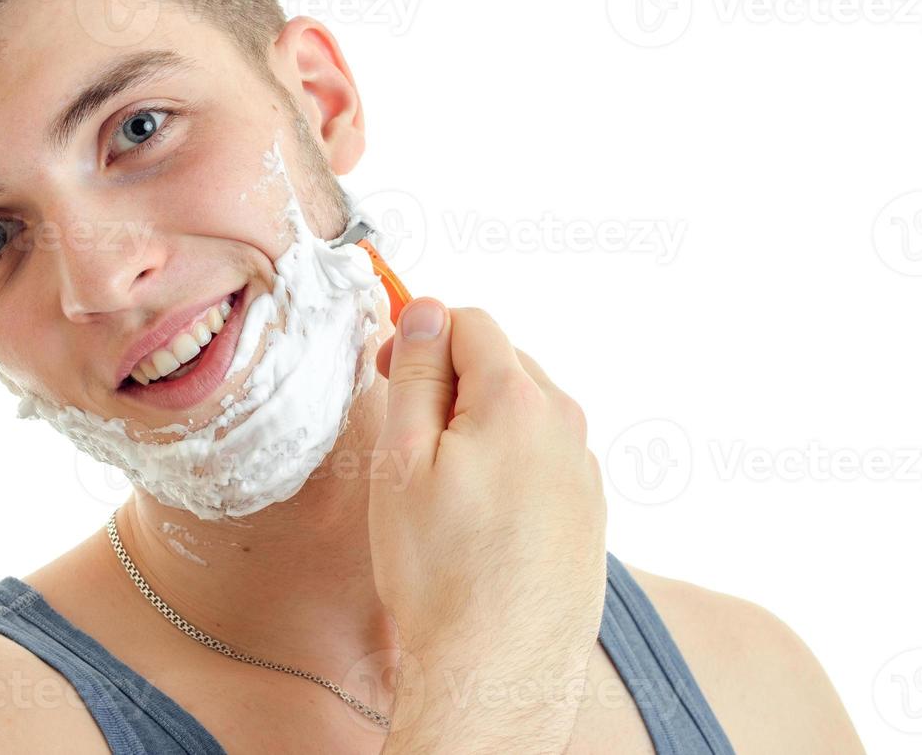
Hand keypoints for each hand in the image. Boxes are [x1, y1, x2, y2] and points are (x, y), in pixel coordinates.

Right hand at [368, 299, 606, 751]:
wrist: (498, 669)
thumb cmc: (440, 569)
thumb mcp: (402, 458)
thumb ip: (418, 372)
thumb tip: (426, 310)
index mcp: (518, 400)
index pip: (470, 323)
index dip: (419, 337)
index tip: (389, 372)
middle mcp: (566, 425)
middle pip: (502, 362)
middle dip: (450, 377)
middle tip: (405, 431)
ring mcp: (584, 471)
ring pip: (524, 411)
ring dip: (479, 422)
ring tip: (440, 484)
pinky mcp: (589, 512)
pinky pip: (543, 457)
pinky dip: (507, 463)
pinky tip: (478, 515)